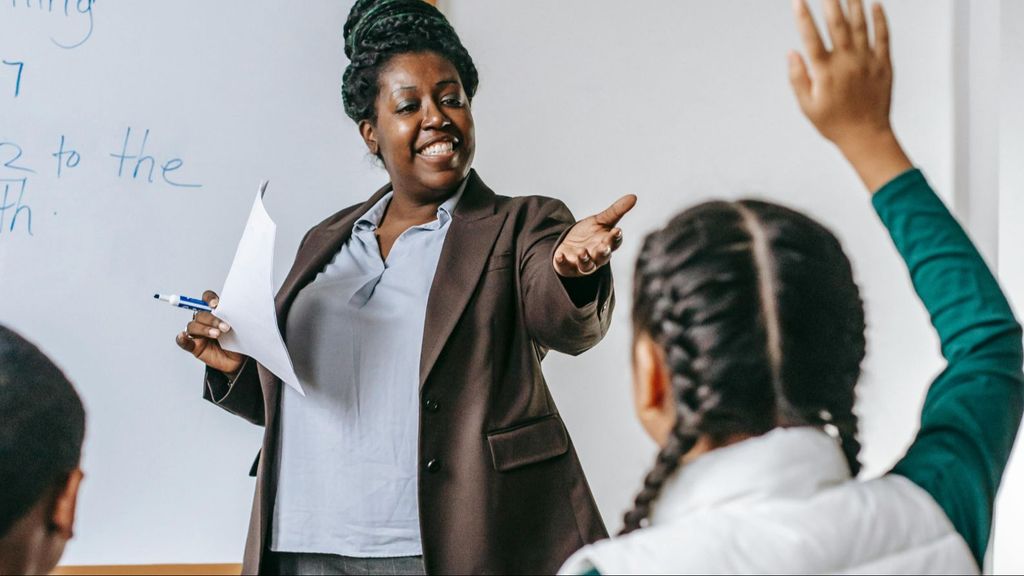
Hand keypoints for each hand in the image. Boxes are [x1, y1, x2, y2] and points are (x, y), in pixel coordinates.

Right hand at [174, 290, 245, 374]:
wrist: (238, 361)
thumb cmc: (239, 342)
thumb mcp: (240, 328)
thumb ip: (234, 318)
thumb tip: (235, 310)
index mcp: (215, 312)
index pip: (207, 299)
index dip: (209, 299)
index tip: (215, 304)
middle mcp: (205, 321)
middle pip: (200, 314)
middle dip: (212, 320)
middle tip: (225, 327)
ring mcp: (198, 334)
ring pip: (193, 326)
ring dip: (204, 329)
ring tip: (217, 335)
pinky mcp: (194, 346)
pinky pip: (183, 342)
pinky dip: (182, 338)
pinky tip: (183, 336)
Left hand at [553, 195, 636, 277]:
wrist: (570, 245)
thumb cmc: (589, 234)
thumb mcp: (601, 220)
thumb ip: (616, 211)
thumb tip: (634, 196)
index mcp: (607, 244)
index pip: (614, 242)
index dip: (616, 237)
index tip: (617, 230)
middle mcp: (597, 257)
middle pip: (603, 256)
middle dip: (603, 252)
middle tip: (603, 246)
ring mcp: (582, 263)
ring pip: (586, 266)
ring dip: (585, 260)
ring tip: (582, 252)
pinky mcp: (567, 267)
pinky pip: (565, 266)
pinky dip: (562, 262)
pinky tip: (559, 256)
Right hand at [789, 0, 911, 191]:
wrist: (866, 136)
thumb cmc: (834, 123)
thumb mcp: (807, 106)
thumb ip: (798, 78)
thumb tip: (792, 53)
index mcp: (825, 73)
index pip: (811, 39)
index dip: (803, 18)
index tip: (798, 2)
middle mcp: (846, 63)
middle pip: (838, 25)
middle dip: (831, 3)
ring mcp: (867, 62)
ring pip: (861, 26)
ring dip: (855, 4)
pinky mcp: (882, 64)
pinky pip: (883, 37)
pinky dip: (880, 19)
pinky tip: (876, 5)